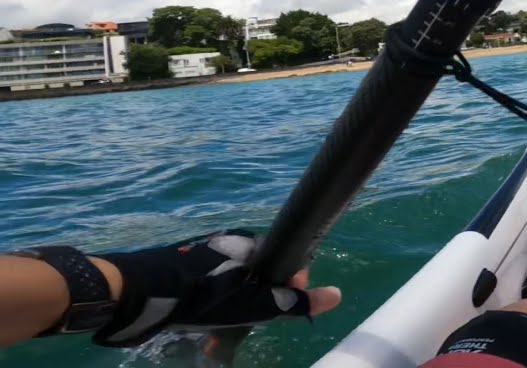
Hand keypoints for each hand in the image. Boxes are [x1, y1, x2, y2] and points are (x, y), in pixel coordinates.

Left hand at [92, 229, 340, 347]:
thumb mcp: (254, 304)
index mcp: (247, 242)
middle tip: (251, 326)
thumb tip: (336, 295)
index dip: (291, 282)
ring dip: (232, 310)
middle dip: (259, 303)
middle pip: (257, 274)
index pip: (283, 256)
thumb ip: (293, 301)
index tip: (284, 307)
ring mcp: (198, 255)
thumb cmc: (202, 297)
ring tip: (223, 337)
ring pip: (229, 284)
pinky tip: (202, 328)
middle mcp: (225, 243)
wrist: (137, 295)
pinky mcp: (176, 270)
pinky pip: (205, 289)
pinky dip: (209, 309)